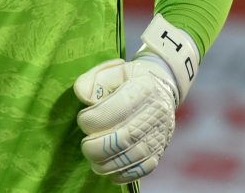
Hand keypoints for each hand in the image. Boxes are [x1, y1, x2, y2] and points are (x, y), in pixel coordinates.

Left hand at [74, 57, 177, 183]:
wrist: (162, 86)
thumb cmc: (131, 78)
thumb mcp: (114, 69)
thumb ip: (95, 80)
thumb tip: (82, 96)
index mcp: (143, 89)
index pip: (114, 111)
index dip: (92, 119)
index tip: (83, 119)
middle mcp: (155, 113)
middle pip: (123, 138)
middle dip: (96, 147)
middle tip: (86, 144)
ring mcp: (159, 134)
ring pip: (131, 158)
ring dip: (106, 163)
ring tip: (93, 158)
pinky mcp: (160, 150)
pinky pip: (142, 169)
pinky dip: (122, 174)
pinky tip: (109, 169)